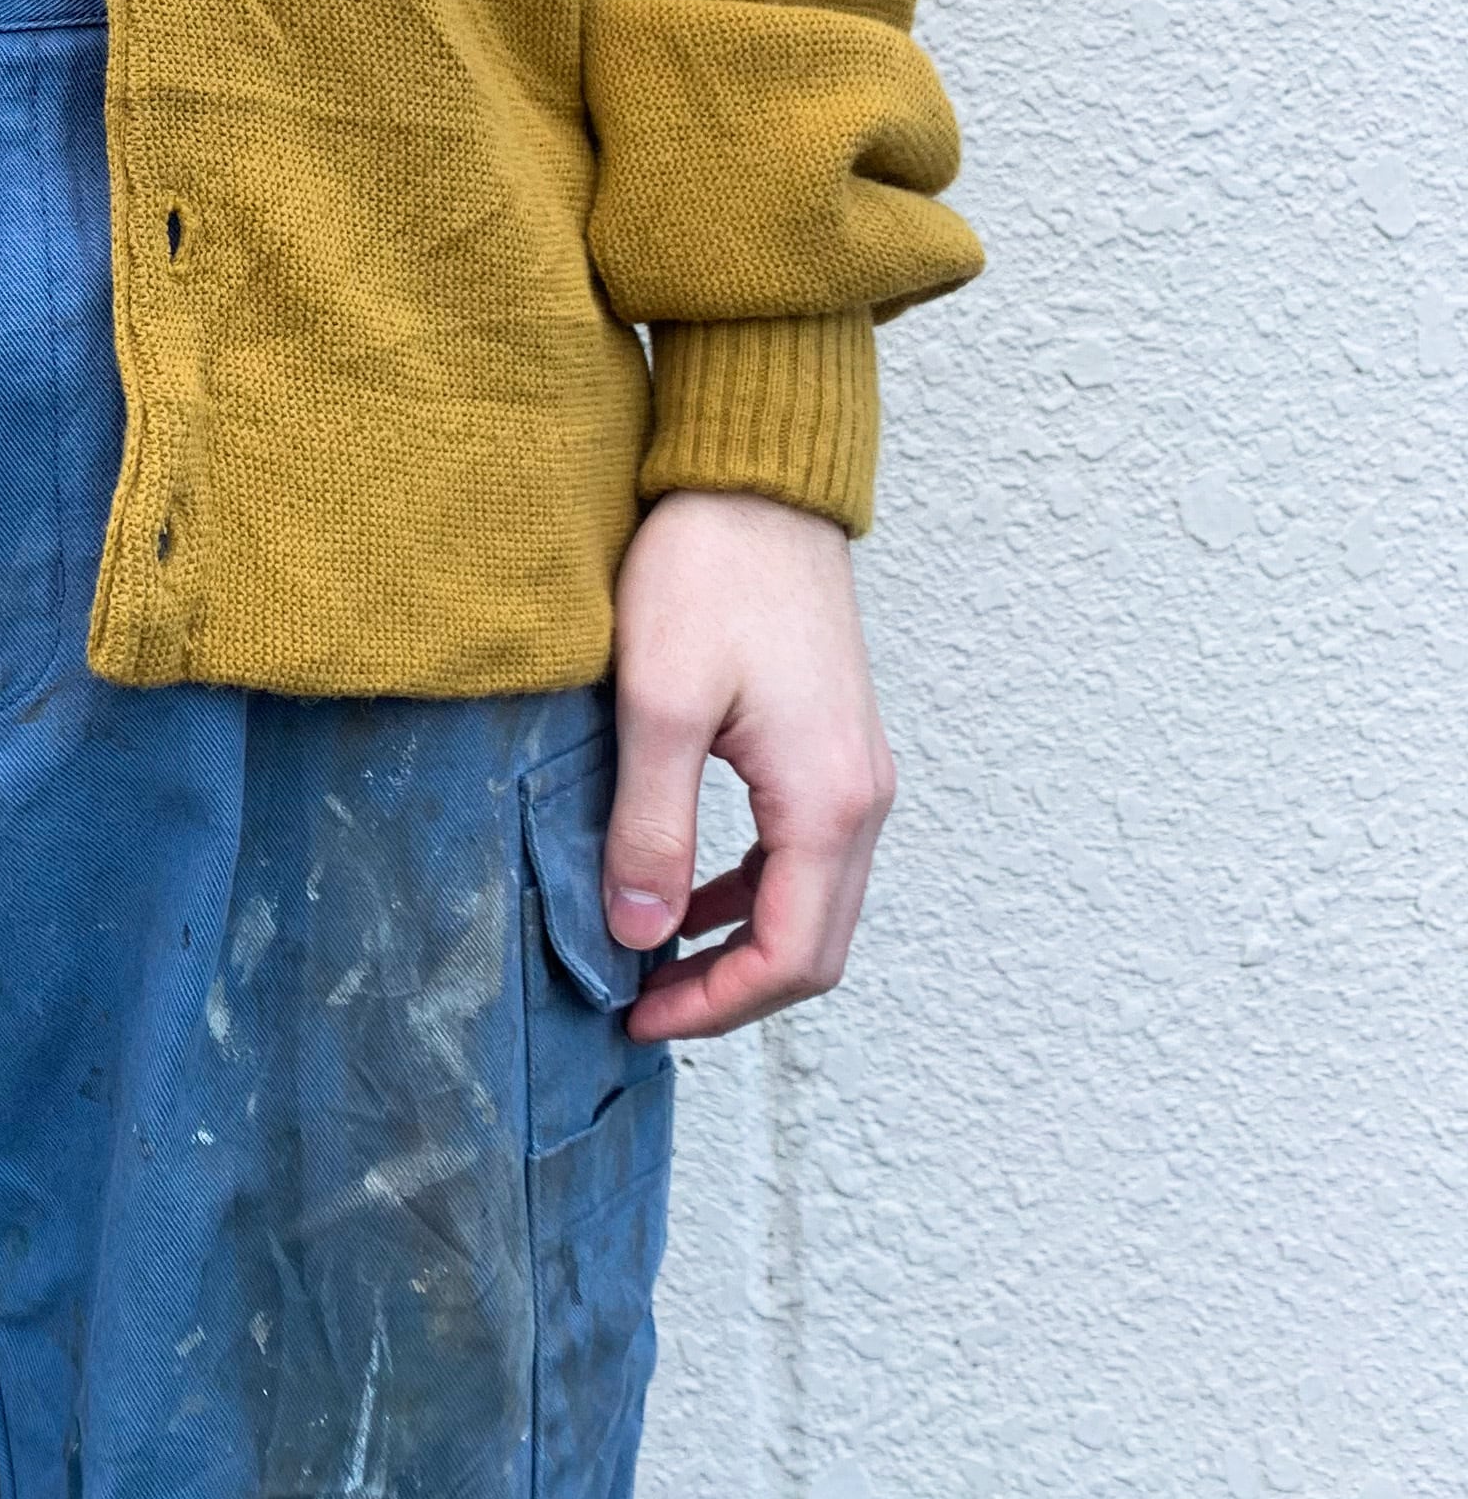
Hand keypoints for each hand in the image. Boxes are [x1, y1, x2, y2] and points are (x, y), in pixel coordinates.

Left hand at [600, 489, 894, 1043]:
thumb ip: (652, 828)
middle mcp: (861, 798)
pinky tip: (689, 889)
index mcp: (825, 800)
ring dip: (742, 946)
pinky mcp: (833, 746)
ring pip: (814, 905)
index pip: (788, 956)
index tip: (636, 1016)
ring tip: (653, 958)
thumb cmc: (708, 572)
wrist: (754, 482)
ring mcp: (855, 772)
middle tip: (640, 1004)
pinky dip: (752, 892)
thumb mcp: (656, 704)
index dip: (714, 1006)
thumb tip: (640, 934)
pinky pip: (806, 855)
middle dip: (730, 993)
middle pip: (814, 947)